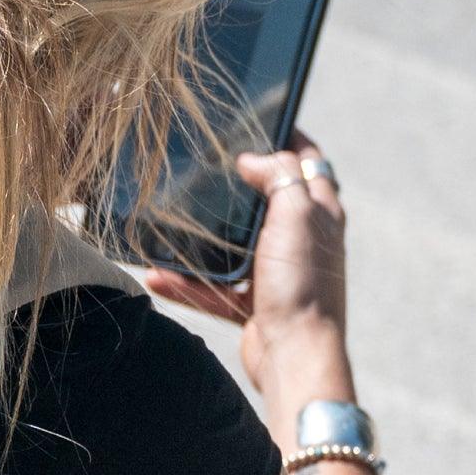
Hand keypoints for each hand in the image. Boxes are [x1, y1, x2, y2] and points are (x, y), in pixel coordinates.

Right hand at [139, 129, 347, 396]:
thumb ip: (278, 176)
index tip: (264, 119)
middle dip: (240, 185)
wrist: (294, 355)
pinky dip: (186, 282)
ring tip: (169, 223)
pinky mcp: (253, 304)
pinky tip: (155, 275)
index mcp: (320, 214)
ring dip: (201, 240)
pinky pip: (213, 288)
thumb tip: (253, 159)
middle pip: (269, 202)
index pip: (311, 164)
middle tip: (207, 165)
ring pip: (233, 247)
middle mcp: (301, 241)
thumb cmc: (302, 283)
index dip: (292, 139)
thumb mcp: (295, 214)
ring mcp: (276, 273)